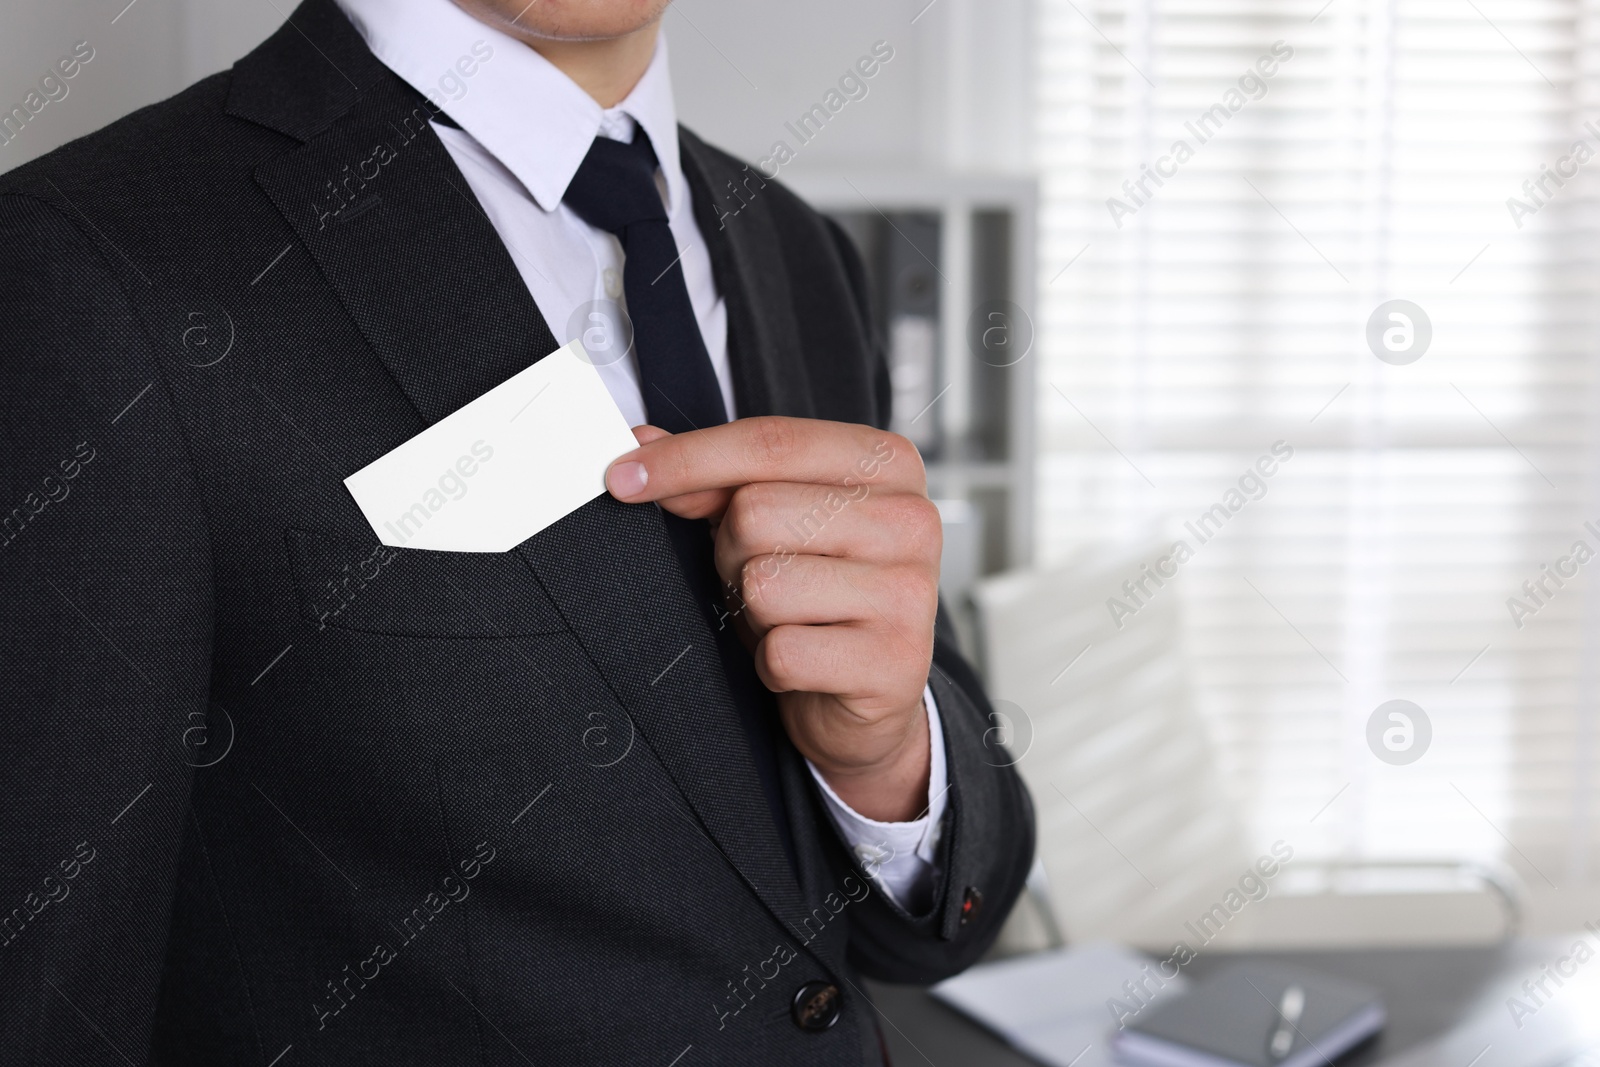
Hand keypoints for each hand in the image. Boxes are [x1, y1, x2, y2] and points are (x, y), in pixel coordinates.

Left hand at [606, 417, 940, 821]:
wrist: (872, 694)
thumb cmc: (820, 595)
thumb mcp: (771, 524)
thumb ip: (715, 481)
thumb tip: (641, 447)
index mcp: (888, 464)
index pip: (770, 441)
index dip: (686, 458)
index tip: (623, 475)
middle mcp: (912, 518)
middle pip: (756, 512)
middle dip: (733, 554)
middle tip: (764, 579)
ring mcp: (911, 591)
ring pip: (764, 583)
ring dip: (754, 613)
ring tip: (789, 620)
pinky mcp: (894, 662)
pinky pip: (782, 651)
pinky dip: (774, 664)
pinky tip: (807, 662)